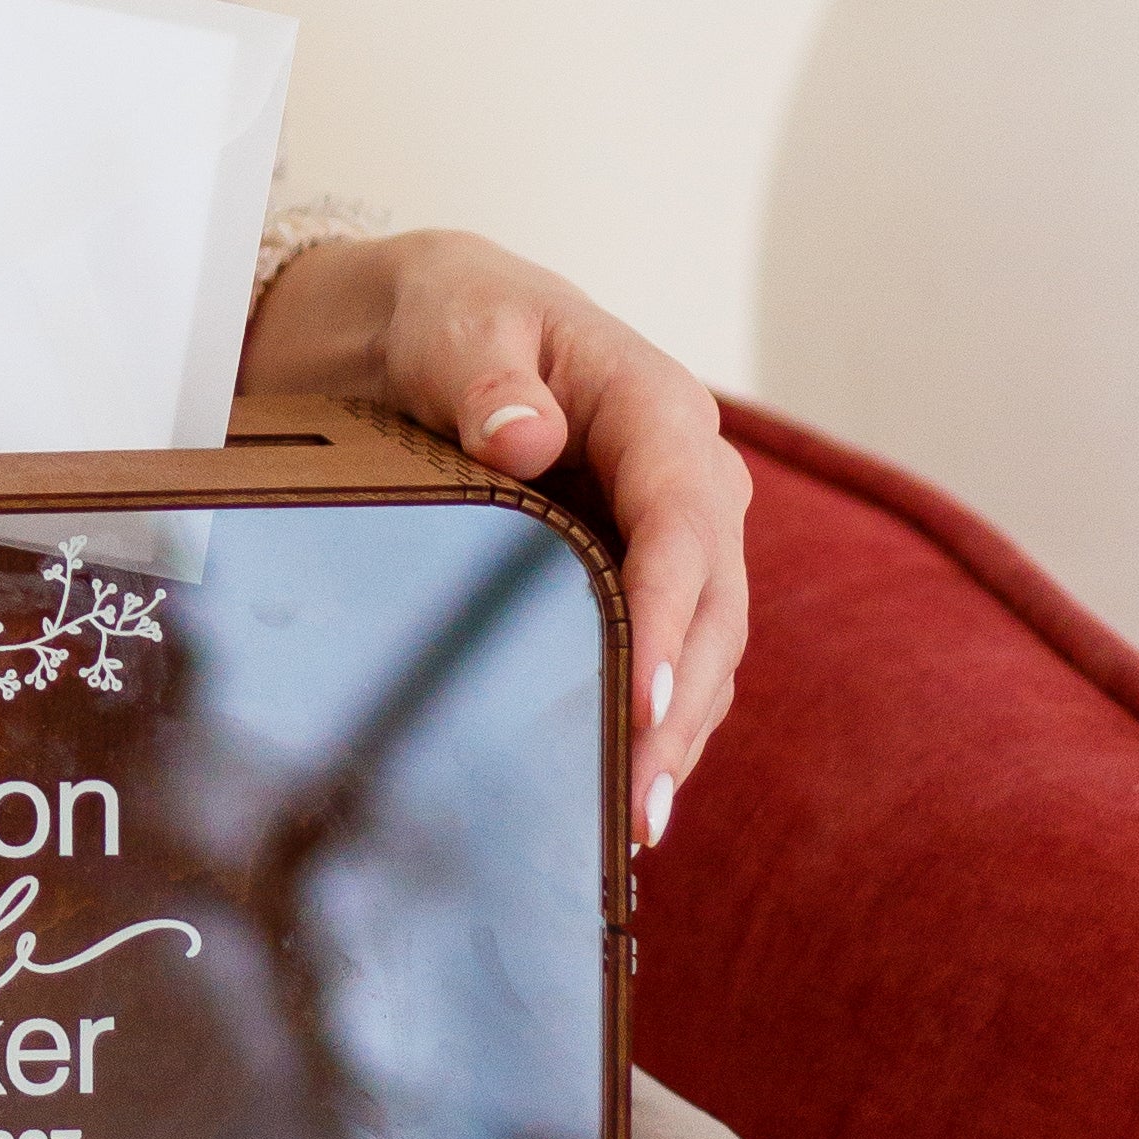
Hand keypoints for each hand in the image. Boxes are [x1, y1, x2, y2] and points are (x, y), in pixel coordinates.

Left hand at [239, 229, 748, 848]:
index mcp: (657, 409)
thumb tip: (522, 439)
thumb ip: (486, 377)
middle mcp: (688, 477)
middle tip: (637, 803)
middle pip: (713, 605)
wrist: (425, 325)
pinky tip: (629, 791)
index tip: (644, 702)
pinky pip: (672, 658)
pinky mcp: (644, 577)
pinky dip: (659, 723)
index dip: (669, 617)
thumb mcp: (456, 322)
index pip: (683, 522)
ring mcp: (673, 533)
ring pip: (706, 648)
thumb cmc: (451, 314)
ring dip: (678, 735)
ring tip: (636, 824)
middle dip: (680, 707)